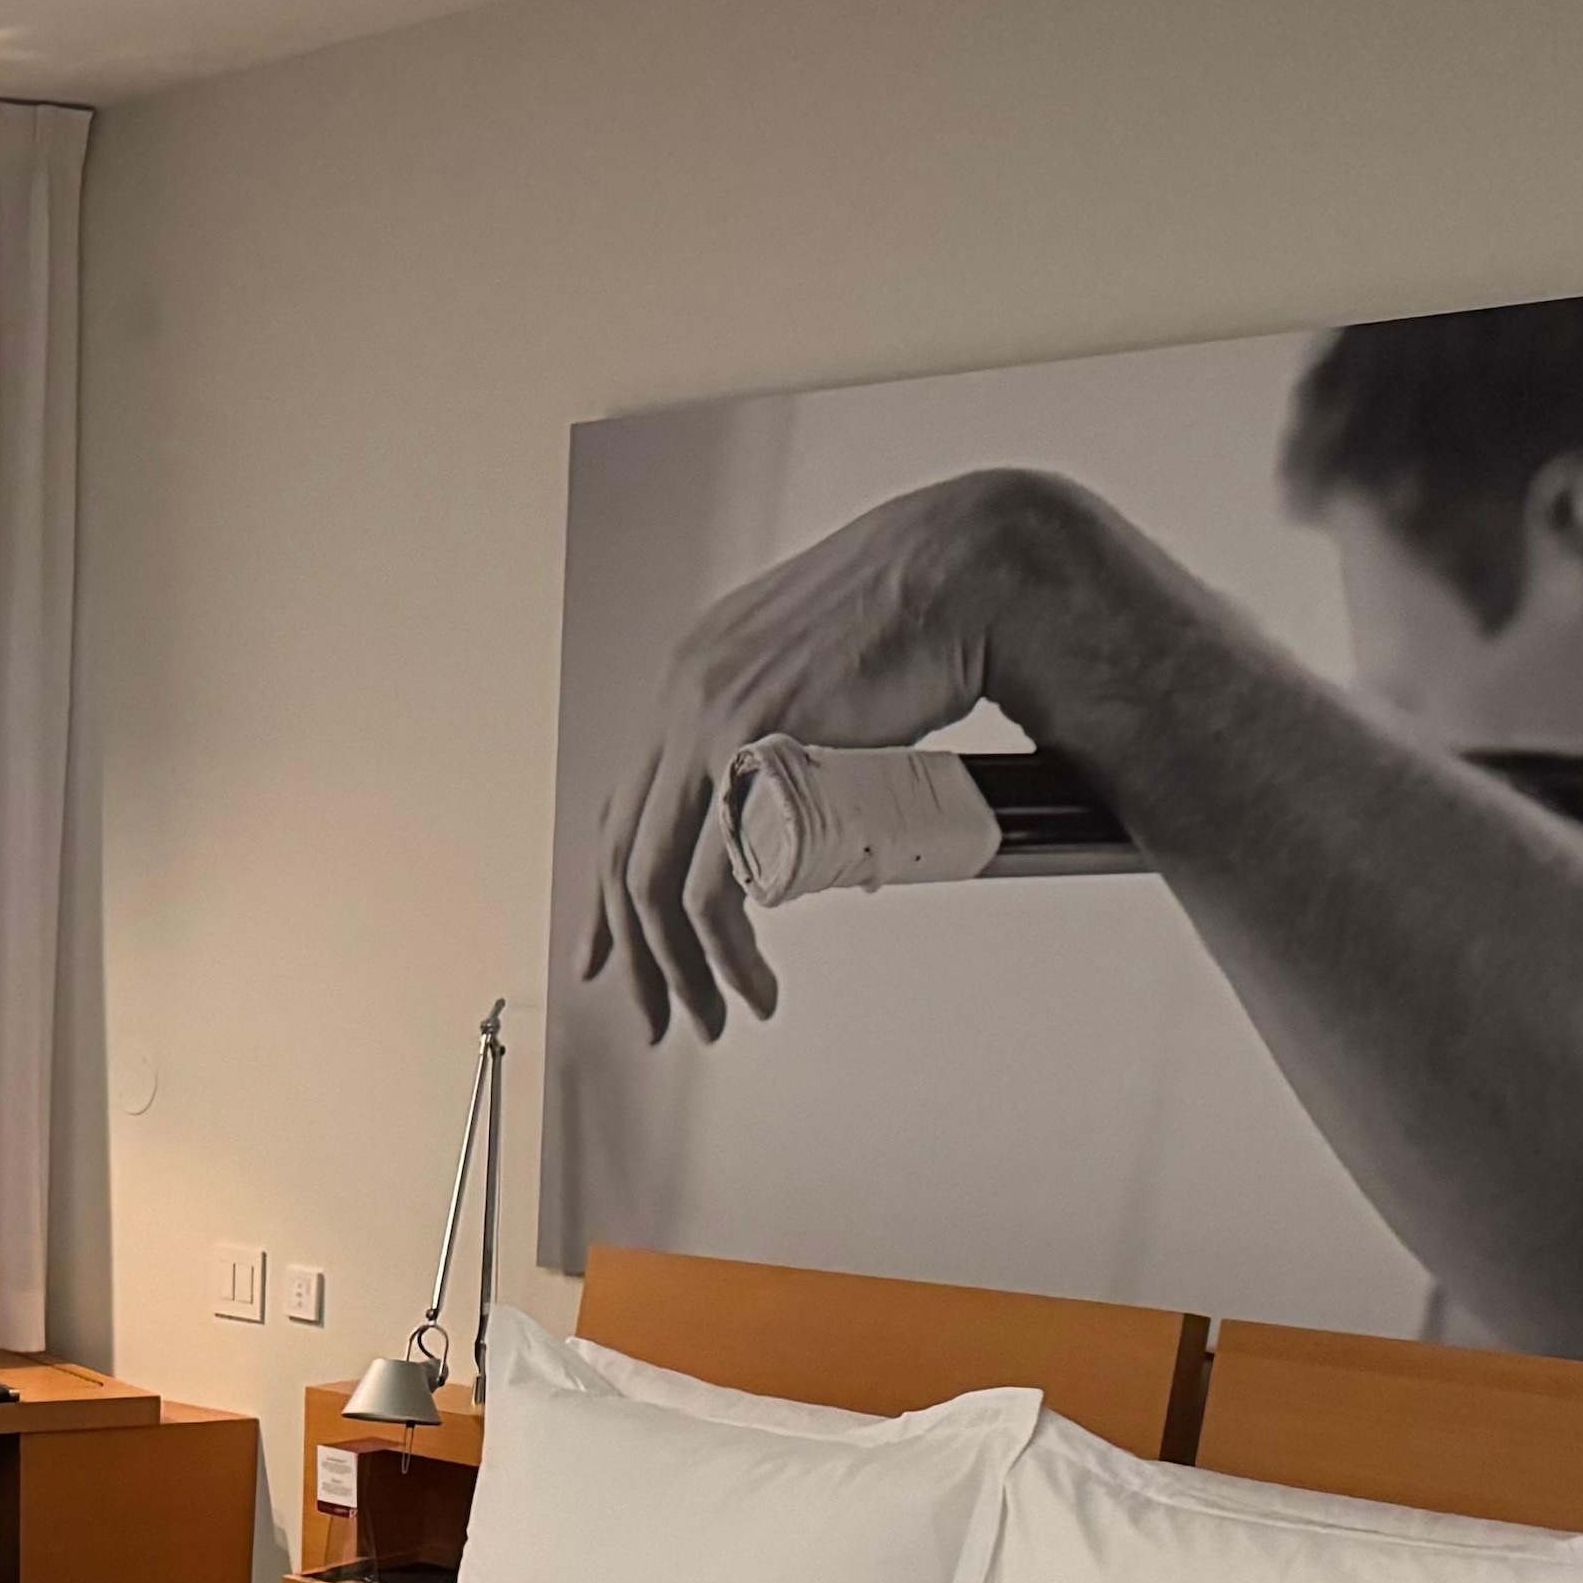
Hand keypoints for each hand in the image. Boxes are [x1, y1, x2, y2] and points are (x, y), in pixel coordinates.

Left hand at [577, 469, 1108, 1042]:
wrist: (973, 566)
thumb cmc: (929, 615)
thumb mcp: (833, 683)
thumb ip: (803, 741)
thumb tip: (812, 826)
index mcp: (694, 674)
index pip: (626, 804)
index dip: (609, 893)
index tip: (609, 955)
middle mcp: (683, 694)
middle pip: (625, 854)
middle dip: (639, 954)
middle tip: (664, 1015)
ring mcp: (709, 721)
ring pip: (657, 881)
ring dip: (683, 966)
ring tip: (718, 1016)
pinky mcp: (752, 753)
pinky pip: (711, 881)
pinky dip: (725, 950)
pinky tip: (754, 983)